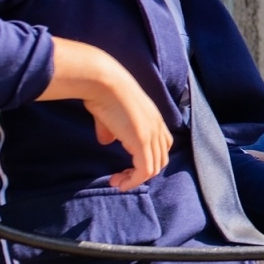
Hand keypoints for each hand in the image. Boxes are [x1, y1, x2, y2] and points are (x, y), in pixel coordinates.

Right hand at [41, 38, 170, 190]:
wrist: (104, 80)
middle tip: (120, 178)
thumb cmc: (103, 92)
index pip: (161, 147)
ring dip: (136, 180)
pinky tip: (119, 183)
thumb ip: (111, 129)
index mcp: (154, 119)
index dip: (146, 160)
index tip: (125, 167)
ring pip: (154, 168)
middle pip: (160, 160)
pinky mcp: (143, 141)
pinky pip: (145, 171)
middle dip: (141, 173)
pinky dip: (133, 181)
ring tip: (118, 182)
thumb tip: (106, 141)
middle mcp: (158, 127)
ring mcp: (152, 134)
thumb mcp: (109, 115)